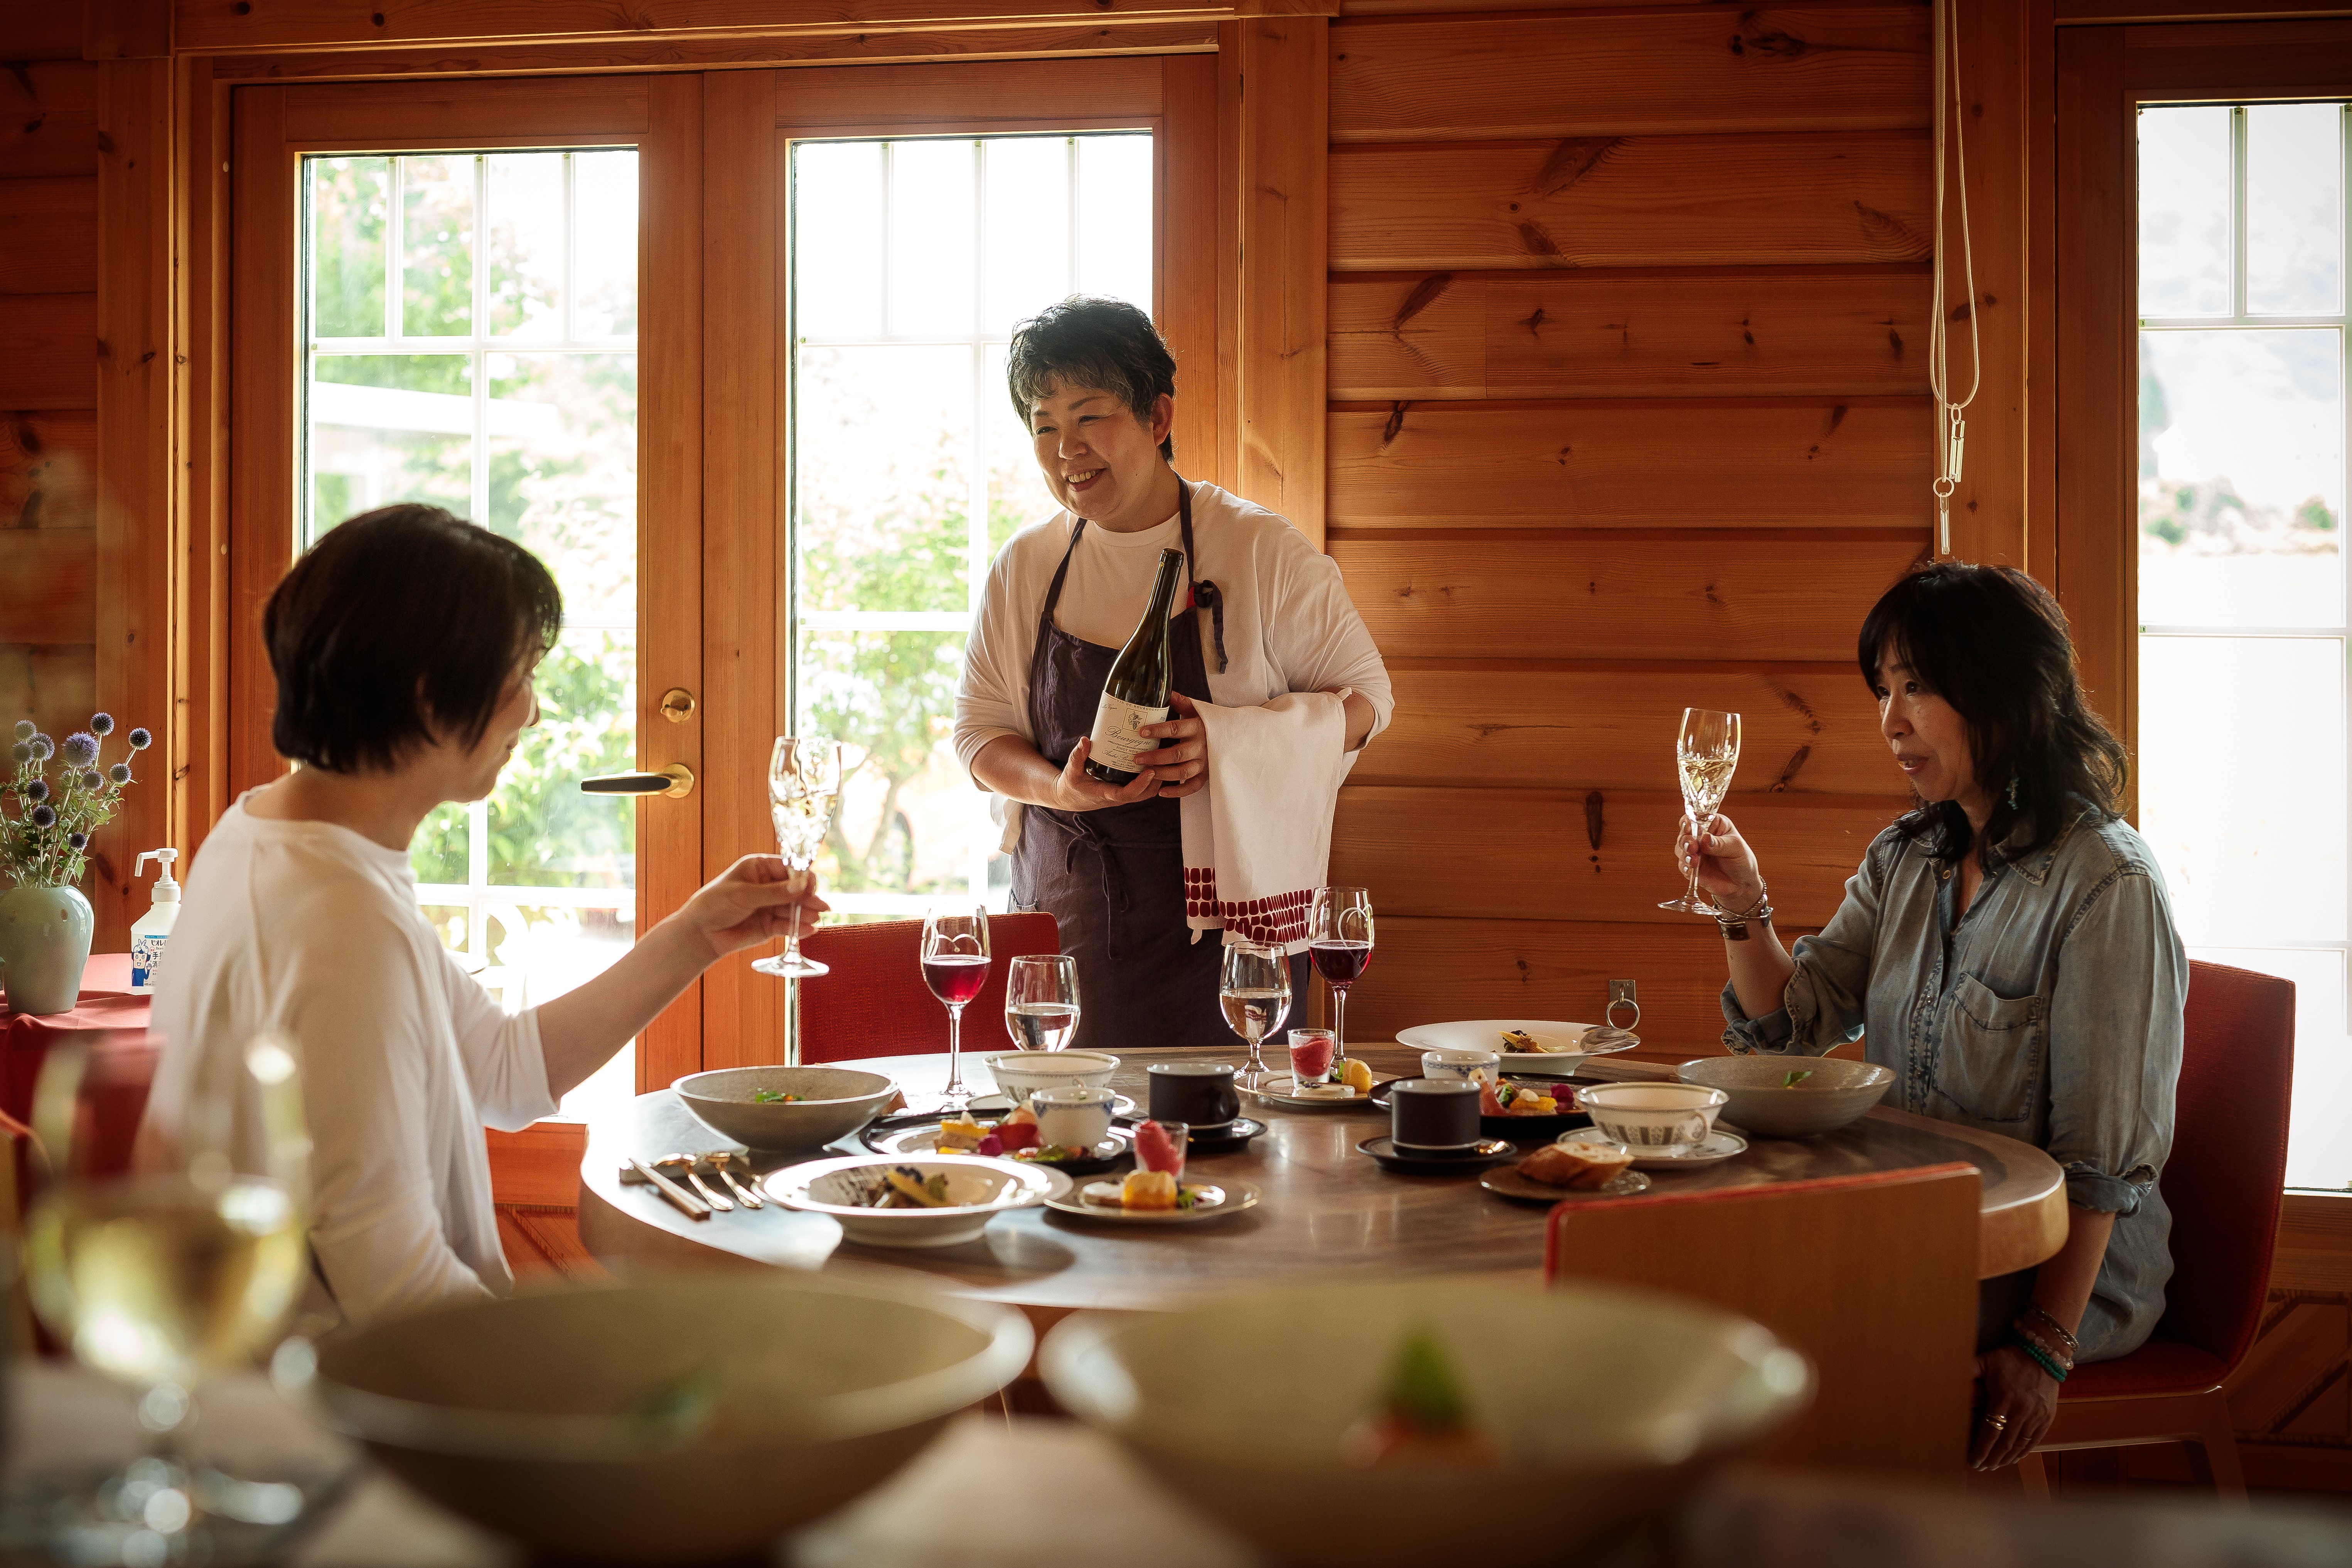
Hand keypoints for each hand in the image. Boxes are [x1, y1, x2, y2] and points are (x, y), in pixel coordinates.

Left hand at [669, 855, 830, 961]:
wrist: (700, 933)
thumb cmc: (715, 904)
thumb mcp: (744, 895)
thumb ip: (774, 892)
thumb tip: (802, 885)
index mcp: (760, 868)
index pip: (789, 869)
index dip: (802, 877)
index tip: (811, 886)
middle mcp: (768, 885)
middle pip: (795, 889)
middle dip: (807, 897)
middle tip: (821, 906)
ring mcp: (770, 906)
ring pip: (794, 908)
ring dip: (806, 913)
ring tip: (815, 918)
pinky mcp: (770, 925)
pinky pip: (788, 925)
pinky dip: (798, 928)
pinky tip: (809, 930)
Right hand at [1047, 737, 1163, 812]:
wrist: (1071, 797)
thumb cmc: (1072, 784)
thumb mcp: (1071, 771)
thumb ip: (1077, 756)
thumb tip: (1085, 740)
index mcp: (1105, 794)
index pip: (1127, 794)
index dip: (1140, 784)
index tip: (1150, 771)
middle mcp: (1118, 797)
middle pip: (1143, 794)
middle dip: (1155, 780)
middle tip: (1163, 760)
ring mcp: (1123, 795)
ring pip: (1146, 793)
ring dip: (1156, 780)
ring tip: (1163, 759)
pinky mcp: (1125, 791)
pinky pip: (1143, 789)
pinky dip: (1152, 779)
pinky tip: (1156, 762)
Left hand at [1131, 692, 1208, 799]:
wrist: (1231, 736)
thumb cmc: (1207, 723)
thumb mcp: (1196, 710)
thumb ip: (1181, 702)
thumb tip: (1166, 692)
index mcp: (1197, 727)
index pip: (1176, 729)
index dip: (1158, 730)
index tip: (1141, 732)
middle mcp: (1202, 746)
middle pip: (1177, 754)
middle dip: (1155, 757)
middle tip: (1136, 758)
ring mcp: (1204, 763)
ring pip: (1183, 772)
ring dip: (1163, 774)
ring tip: (1145, 772)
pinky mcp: (1206, 775)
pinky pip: (1192, 787)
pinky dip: (1177, 792)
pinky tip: (1161, 792)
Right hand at [1675, 812, 1765, 911]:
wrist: (1743, 884)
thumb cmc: (1742, 860)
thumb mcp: (1736, 848)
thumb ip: (1719, 843)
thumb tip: (1705, 838)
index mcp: (1713, 825)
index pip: (1696, 817)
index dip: (1690, 820)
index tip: (1690, 827)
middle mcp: (1701, 837)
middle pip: (1685, 833)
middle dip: (1686, 839)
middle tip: (1692, 846)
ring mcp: (1695, 852)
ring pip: (1680, 848)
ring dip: (1684, 853)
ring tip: (1694, 859)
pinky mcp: (1691, 867)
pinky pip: (1683, 865)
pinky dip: (1685, 866)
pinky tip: (1691, 868)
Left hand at [1970, 1345, 2058, 1470]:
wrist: (2043, 1353)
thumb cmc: (2009, 1358)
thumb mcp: (1985, 1361)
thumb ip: (1967, 1371)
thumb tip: (1946, 1377)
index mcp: (2003, 1398)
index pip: (1990, 1431)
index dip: (1981, 1449)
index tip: (1972, 1460)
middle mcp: (2021, 1410)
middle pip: (2004, 1443)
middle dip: (1991, 1458)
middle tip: (1981, 1467)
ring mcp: (2037, 1415)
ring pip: (2019, 1444)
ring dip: (2006, 1458)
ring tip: (1994, 1465)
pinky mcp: (2047, 1417)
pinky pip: (2034, 1440)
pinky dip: (2023, 1452)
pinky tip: (2013, 1458)